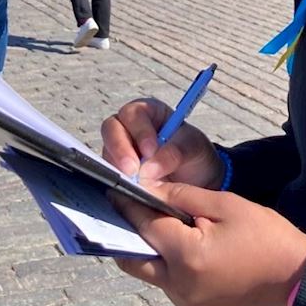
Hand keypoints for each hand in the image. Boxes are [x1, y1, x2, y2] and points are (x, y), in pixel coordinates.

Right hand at [102, 97, 223, 187]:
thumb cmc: (194, 154)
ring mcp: (120, 150)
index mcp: (149, 112)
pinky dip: (117, 183)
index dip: (139, 130)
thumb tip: (148, 169)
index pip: (134, 114)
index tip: (150, 150)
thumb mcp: (193, 148)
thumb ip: (175, 153)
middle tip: (133, 171)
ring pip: (107, 153)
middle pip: (112, 129)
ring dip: (117, 168)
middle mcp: (129, 128)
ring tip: (134, 185)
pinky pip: (110, 175)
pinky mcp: (117, 172)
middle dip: (120, 149)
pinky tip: (130, 193)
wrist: (198, 180)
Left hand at [110, 182, 305, 305]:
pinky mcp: (191, 305)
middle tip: (121, 206)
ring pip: (146, 270)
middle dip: (124, 230)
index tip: (112, 188)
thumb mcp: (226, 205)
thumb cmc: (266, 235)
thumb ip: (183, 197)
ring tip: (144, 218)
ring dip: (142, 246)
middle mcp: (178, 284)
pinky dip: (160, 259)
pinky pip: (163, 280)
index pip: (145, 226)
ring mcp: (183, 300)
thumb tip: (150, 189)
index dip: (127, 204)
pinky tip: (169, 239)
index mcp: (187, 257)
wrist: (294, 276)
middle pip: (132, 257)